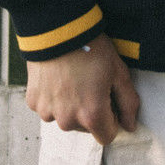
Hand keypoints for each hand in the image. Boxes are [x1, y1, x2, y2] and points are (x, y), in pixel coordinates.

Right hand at [25, 33, 139, 143]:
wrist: (59, 29)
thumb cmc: (93, 48)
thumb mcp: (118, 71)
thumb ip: (128, 102)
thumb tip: (130, 126)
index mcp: (91, 115)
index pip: (106, 136)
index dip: (112, 118)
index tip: (109, 98)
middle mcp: (68, 120)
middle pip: (85, 128)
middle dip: (90, 111)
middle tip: (91, 82)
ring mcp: (48, 112)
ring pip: (65, 118)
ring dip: (71, 106)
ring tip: (74, 78)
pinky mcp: (34, 103)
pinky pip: (48, 108)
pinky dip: (54, 98)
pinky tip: (58, 77)